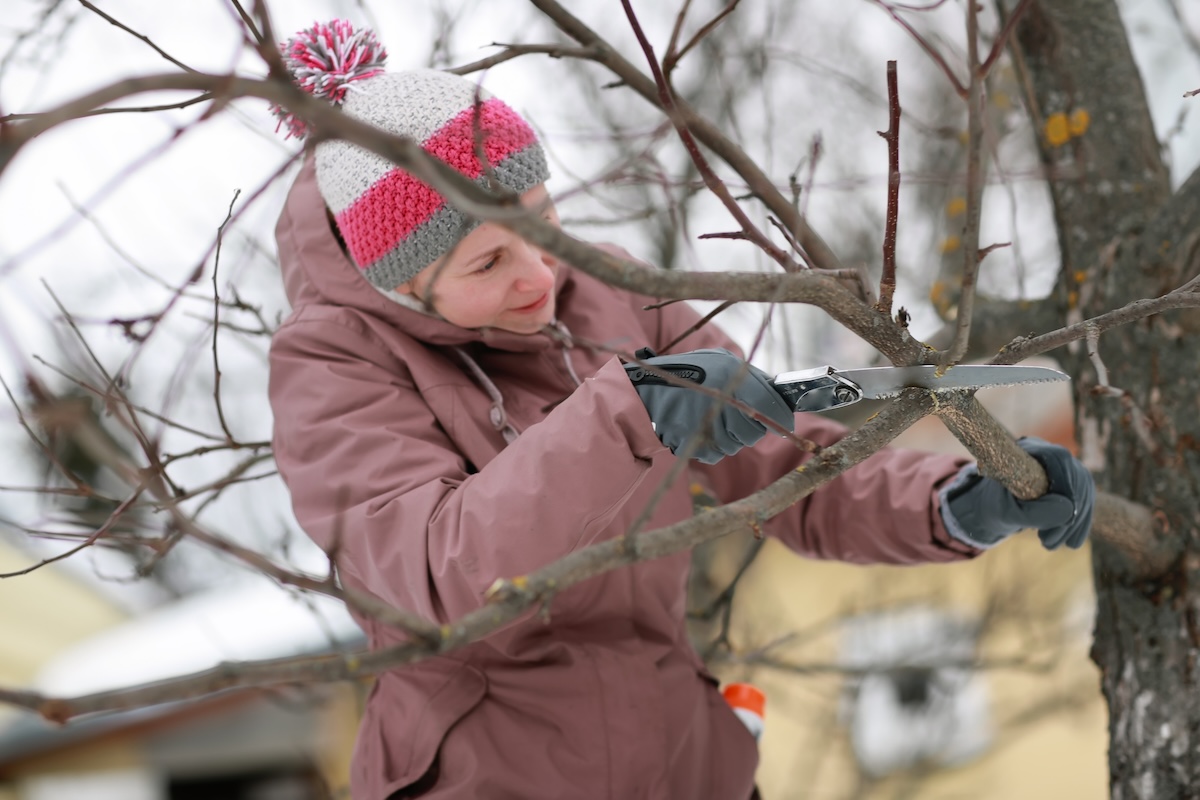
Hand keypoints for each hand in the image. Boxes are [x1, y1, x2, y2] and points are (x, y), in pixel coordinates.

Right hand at [624, 348, 794, 464]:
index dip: (781, 417)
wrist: (643, 393)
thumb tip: (778, 394)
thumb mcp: (717, 361)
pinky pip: (717, 454)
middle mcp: (721, 399)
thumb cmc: (684, 374)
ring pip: (736, 444)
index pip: (772, 405)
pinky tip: (697, 429)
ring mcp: (708, 424)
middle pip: (754, 431)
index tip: (785, 423)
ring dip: (727, 436)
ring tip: (707, 418)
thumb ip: (749, 377)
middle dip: (748, 427)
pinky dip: (710, 445)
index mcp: (730, 373)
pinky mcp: (695, 444)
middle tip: (729, 414)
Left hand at [941, 437, 1094, 549]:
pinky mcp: (1074, 485)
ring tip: (1050, 545)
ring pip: (1084, 493)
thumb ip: (1034, 512)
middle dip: (1069, 515)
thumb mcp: (1006, 512)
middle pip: (1077, 479)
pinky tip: (1070, 543)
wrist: (995, 507)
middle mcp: (1052, 454)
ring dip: (1073, 524)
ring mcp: (1066, 469)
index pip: (1060, 459)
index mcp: (1030, 448)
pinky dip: (1079, 525)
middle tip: (1048, 543)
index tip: (1062, 520)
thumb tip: (1070, 510)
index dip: (1067, 488)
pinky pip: (1085, 503)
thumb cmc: (995, 505)